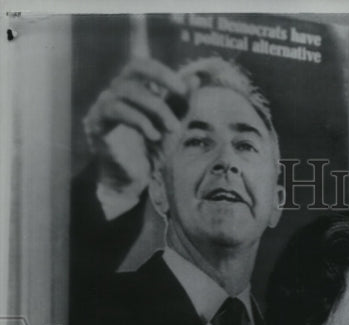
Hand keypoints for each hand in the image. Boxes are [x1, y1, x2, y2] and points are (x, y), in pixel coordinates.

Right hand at [83, 58, 186, 193]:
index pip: (144, 63)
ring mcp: (105, 103)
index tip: (186, 87)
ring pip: (129, 90)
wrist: (134, 179)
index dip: (162, 66)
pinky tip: (154, 136)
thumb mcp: (173, 128)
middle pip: (135, 66)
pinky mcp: (97, 121)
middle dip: (161, 76)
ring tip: (173, 128)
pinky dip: (140, 121)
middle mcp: (118, 90)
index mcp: (136, 88)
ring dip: (157, 108)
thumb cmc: (151, 151)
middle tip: (182, 92)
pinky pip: (116, 110)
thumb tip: (194, 79)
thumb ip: (182, 105)